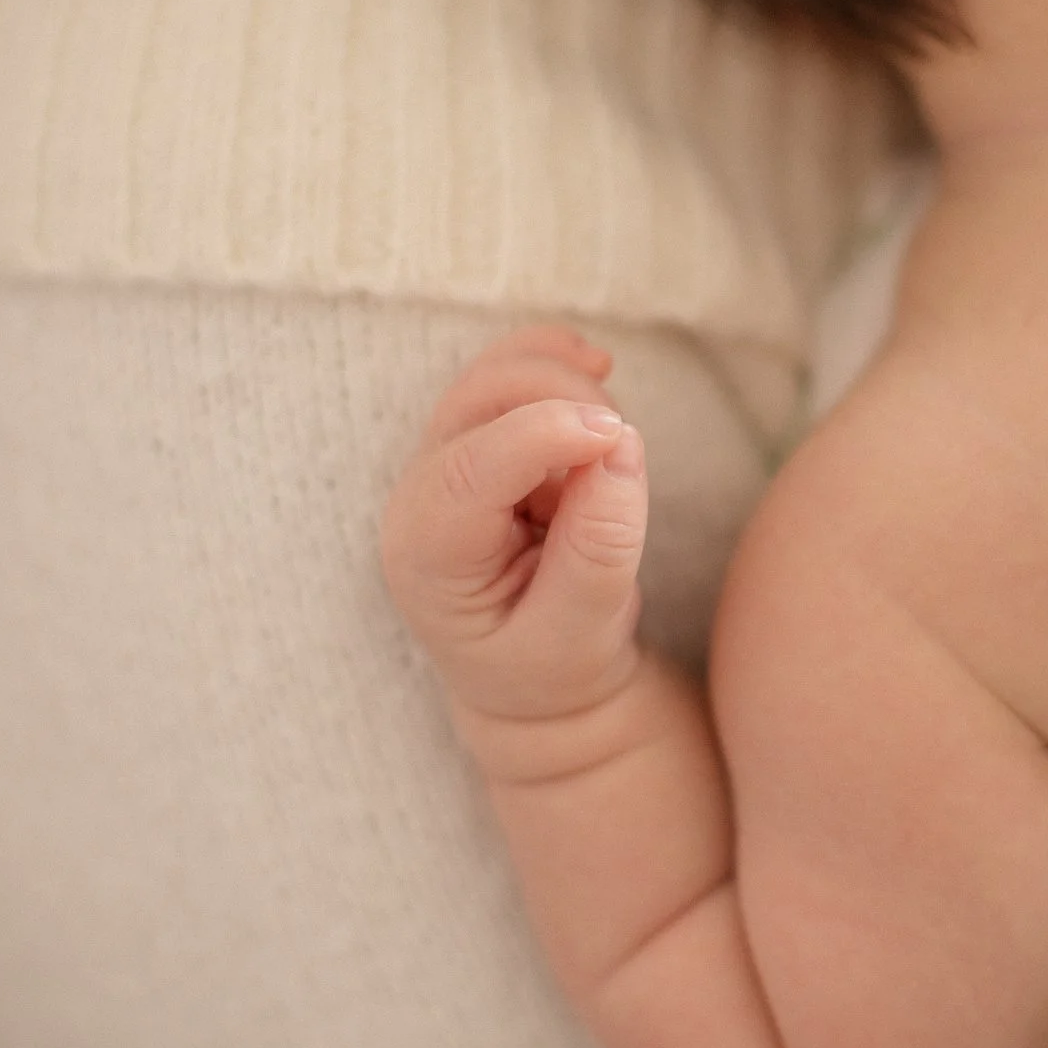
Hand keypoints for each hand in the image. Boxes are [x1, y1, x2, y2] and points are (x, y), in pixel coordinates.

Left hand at [380, 326, 649, 723]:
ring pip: (499, 372)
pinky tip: (599, 372)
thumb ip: (600, 549)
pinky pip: (511, 370)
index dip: (545, 434)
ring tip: (612, 451)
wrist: (533, 684)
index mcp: (426, 553)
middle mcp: (421, 494)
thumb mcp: (581, 634)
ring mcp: (446, 457)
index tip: (620, 435)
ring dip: (569, 389)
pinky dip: (557, 363)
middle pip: (484, 400)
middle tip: (626, 461)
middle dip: (567, 405)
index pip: (472, 468)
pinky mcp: (480, 437)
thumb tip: (623, 449)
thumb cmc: (550, 667)